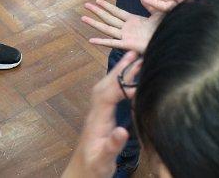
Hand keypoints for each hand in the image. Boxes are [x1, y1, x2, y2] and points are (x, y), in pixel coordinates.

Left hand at [62, 51, 137, 177]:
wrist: (81, 173)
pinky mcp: (101, 117)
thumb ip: (112, 146)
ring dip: (117, 72)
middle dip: (119, 69)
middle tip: (134, 53)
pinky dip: (117, 83)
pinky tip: (125, 79)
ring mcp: (97, 114)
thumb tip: (122, 131)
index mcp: (97, 122)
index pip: (108, 96)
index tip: (137, 73)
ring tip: (131, 58)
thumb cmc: (93, 168)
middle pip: (105, 85)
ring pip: (105, 87)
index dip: (121, 83)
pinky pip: (108, 94)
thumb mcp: (104, 160)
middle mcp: (95, 114)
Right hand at [81, 0, 161, 53]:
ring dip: (94, 23)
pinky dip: (101, 41)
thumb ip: (150, 4)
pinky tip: (91, 40)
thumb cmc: (164, 30)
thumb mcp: (158, 13)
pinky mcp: (127, 44)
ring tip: (83, 18)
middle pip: (108, 18)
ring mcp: (125, 36)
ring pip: (106, 28)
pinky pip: (112, 42)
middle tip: (86, 5)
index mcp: (133, 21)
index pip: (116, 12)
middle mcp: (126, 28)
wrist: (167, 42)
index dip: (107, 6)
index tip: (97, 1)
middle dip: (97, 11)